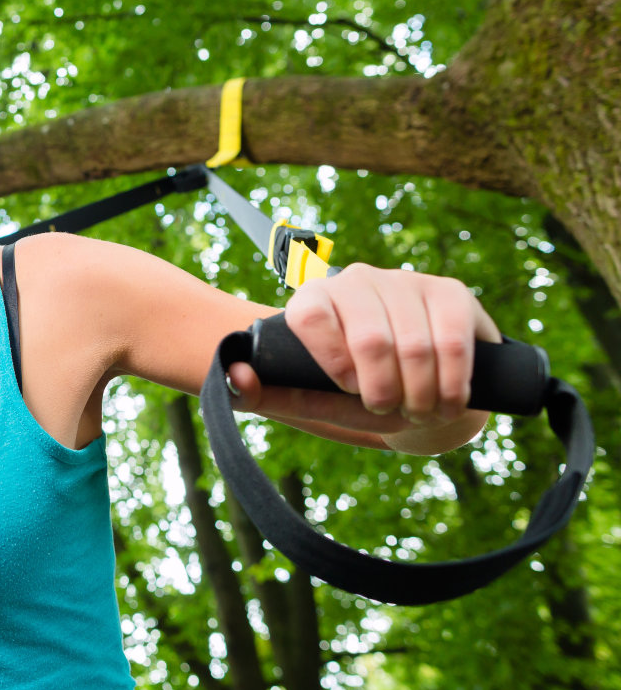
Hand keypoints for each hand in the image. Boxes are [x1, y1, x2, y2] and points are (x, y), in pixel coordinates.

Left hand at [226, 263, 500, 432]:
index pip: (309, 316)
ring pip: (414, 346)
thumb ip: (270, 394)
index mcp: (313, 298)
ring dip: (420, 395)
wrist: (422, 389)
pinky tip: (449, 401)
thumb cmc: (359, 394)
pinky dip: (452, 385)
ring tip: (417, 409)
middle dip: (383, 391)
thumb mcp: (315, 399)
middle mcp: (355, 280)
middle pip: (369, 339)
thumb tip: (236, 376)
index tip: (350, 390)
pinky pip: (453, 342)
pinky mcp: (450, 291)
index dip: (332, 363)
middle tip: (389, 409)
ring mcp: (404, 281)